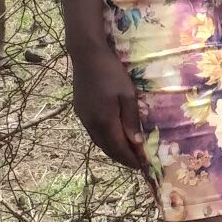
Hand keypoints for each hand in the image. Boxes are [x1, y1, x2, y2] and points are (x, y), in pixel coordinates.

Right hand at [70, 44, 144, 170]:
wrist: (87, 55)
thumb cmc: (111, 72)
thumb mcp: (127, 95)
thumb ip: (131, 120)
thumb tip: (136, 143)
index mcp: (104, 121)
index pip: (118, 148)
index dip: (130, 159)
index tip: (142, 166)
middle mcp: (91, 124)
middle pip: (107, 148)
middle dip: (122, 157)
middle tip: (136, 162)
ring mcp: (83, 117)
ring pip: (99, 141)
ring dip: (112, 149)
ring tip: (126, 151)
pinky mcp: (79, 110)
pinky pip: (93, 132)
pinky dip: (104, 139)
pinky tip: (112, 135)